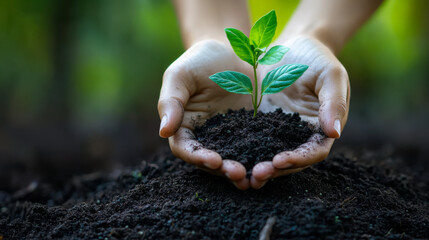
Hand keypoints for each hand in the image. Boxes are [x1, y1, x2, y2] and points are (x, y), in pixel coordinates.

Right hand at [158, 40, 252, 189]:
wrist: (233, 51)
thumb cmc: (200, 60)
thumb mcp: (181, 74)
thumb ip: (171, 101)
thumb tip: (163, 131)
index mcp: (184, 126)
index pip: (185, 148)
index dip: (197, 157)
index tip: (213, 160)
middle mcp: (206, 137)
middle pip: (210, 161)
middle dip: (223, 169)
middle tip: (238, 173)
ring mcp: (230, 137)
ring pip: (233, 159)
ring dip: (243, 170)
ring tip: (256, 175)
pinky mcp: (251, 133)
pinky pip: (255, 148)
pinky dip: (261, 158)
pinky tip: (272, 164)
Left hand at [250, 36, 349, 188]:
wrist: (292, 45)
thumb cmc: (317, 58)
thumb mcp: (330, 75)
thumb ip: (333, 102)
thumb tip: (335, 133)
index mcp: (321, 128)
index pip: (313, 152)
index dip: (299, 159)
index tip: (280, 161)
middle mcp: (299, 135)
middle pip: (290, 161)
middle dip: (274, 170)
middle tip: (256, 175)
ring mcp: (278, 131)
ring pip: (268, 155)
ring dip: (256, 165)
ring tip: (239, 172)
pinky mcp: (260, 124)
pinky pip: (251, 141)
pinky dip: (242, 150)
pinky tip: (226, 156)